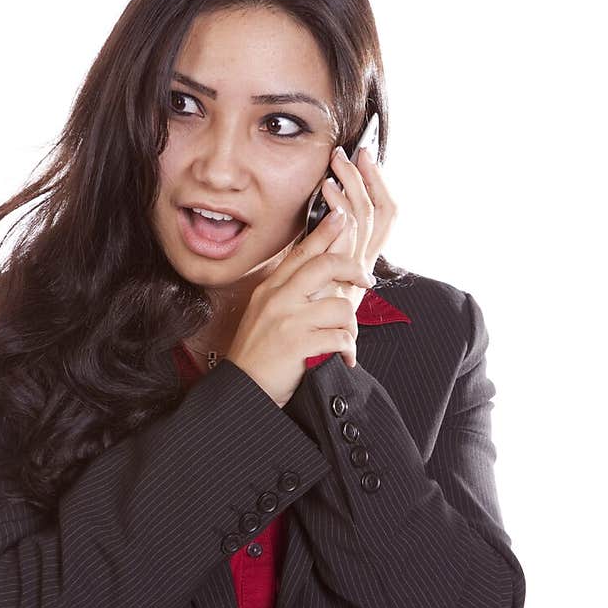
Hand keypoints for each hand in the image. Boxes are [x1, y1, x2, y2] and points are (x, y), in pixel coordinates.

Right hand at [225, 210, 376, 407]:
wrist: (242, 390)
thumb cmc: (258, 355)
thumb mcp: (265, 313)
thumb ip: (288, 292)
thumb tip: (321, 274)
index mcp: (270, 288)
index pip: (302, 251)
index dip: (325, 231)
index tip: (343, 218)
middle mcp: (278, 298)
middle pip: (326, 265)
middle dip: (353, 268)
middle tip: (366, 280)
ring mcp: (288, 320)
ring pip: (340, 306)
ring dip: (351, 326)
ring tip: (345, 340)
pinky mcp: (297, 344)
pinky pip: (340, 337)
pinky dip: (348, 350)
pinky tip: (342, 359)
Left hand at [306, 145, 397, 312]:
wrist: (292, 361)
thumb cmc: (295, 327)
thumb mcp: (306, 285)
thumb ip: (314, 258)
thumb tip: (310, 227)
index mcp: (355, 264)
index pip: (379, 217)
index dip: (376, 186)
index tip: (364, 159)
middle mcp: (361, 266)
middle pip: (378, 212)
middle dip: (368, 177)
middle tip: (354, 150)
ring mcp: (355, 271)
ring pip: (365, 217)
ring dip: (352, 184)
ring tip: (337, 162)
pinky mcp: (345, 277)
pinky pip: (348, 234)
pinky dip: (338, 207)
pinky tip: (325, 190)